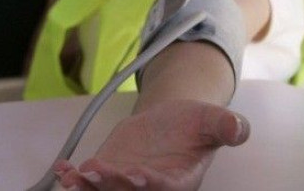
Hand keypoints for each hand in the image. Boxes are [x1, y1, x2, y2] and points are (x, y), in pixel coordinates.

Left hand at [54, 99, 249, 190]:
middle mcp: (150, 187)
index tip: (137, 174)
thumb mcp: (213, 120)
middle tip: (93, 173)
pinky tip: (63, 168)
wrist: (171, 121)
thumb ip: (226, 126)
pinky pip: (89, 181)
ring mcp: (126, 183)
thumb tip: (240, 129)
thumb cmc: (194, 124)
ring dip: (88, 187)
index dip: (150, 184)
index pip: (164, 188)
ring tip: (74, 175)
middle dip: (111, 185)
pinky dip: (74, 176)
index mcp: (179, 181)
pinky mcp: (108, 173)